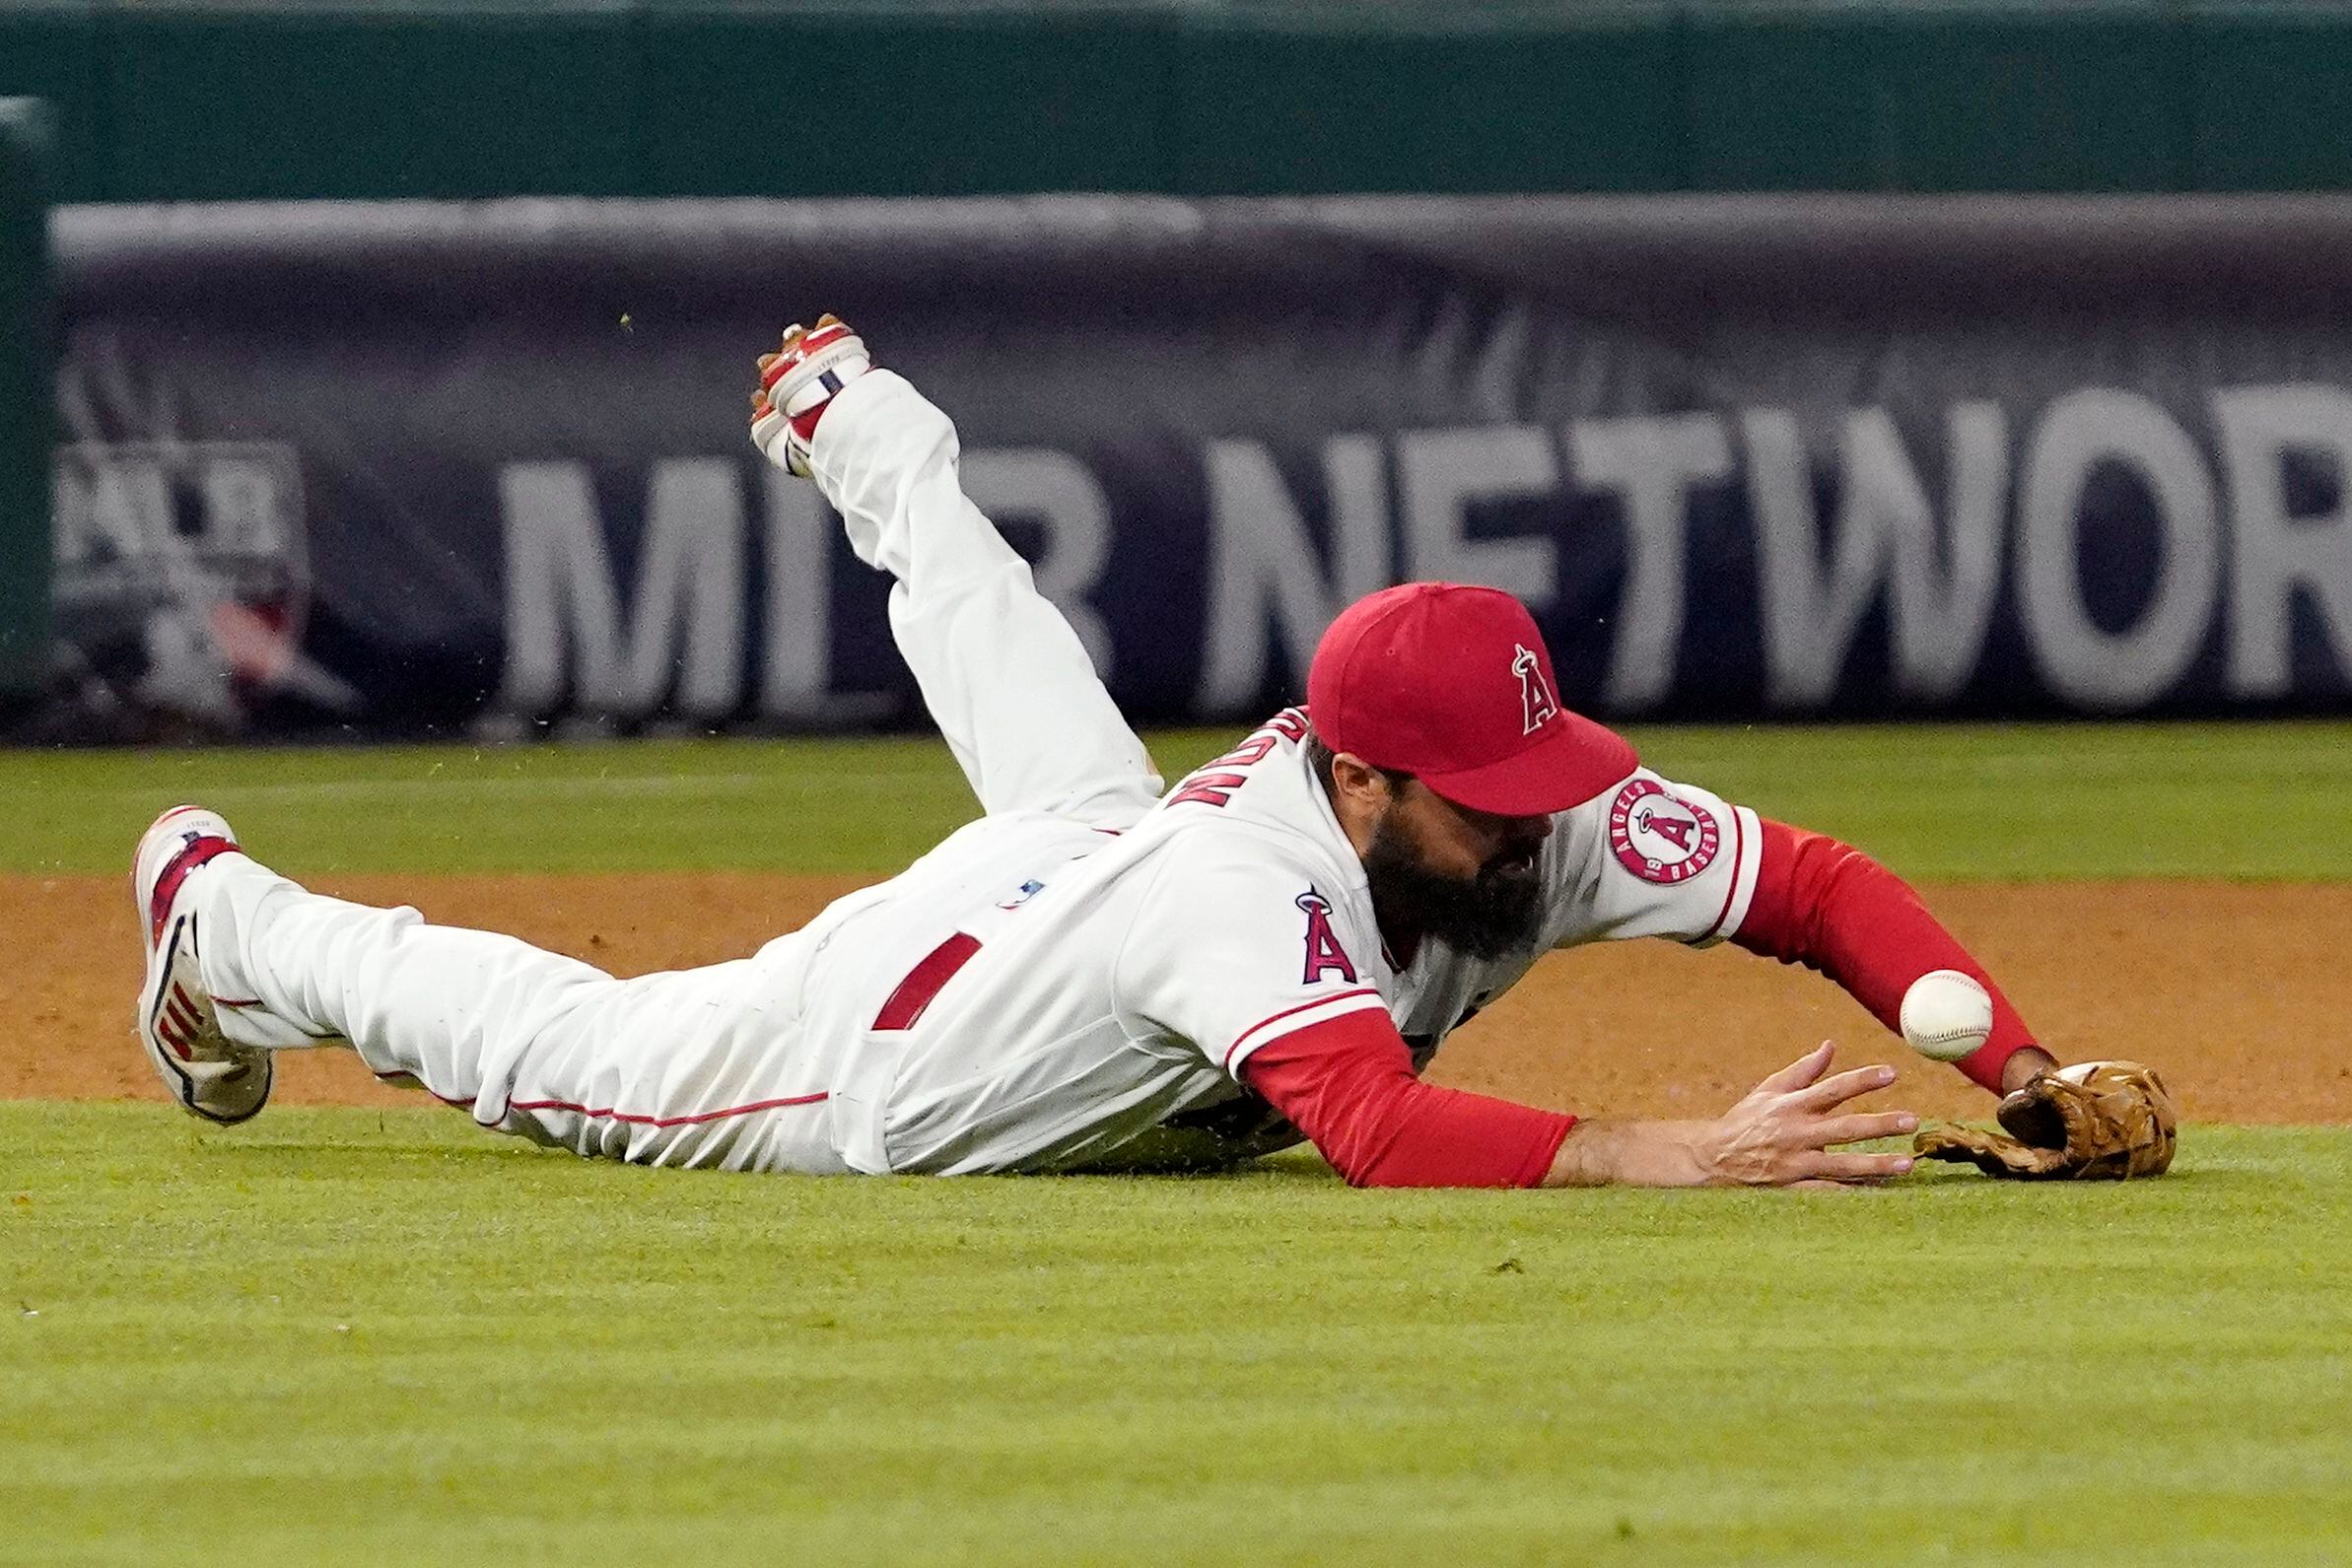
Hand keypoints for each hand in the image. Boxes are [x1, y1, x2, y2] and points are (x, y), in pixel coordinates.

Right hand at [1544, 1041, 1917, 1187]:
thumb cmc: (1745, 1120)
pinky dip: (1853, 1193)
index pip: (1832, 1089)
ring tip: (1907, 1164)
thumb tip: (1831, 1045)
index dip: (1862, 1080)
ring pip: (1842, 1164)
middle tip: (1912, 1120)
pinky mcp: (1793, 1189)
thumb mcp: (1769, 1090)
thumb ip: (1803, 1071)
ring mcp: (1795, 1164)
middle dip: (1879, 1124)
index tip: (1892, 1072)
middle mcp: (1795, 1133)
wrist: (1710, 1159)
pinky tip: (1880, 1194)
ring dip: (1876, 1164)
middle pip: (1844, 1127)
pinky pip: (1829, 1193)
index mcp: (1790, 1105)